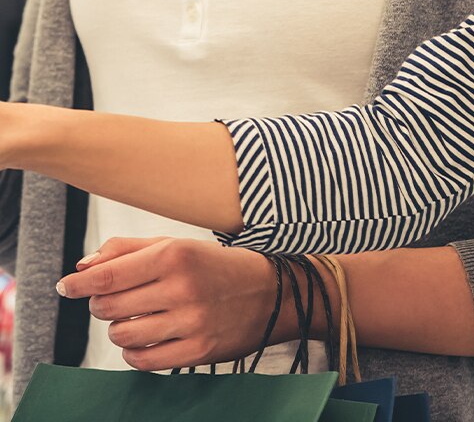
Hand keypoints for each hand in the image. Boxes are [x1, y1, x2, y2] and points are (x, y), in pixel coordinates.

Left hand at [56, 237, 278, 369]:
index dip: (79, 283)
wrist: (274, 292)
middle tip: (119, 297)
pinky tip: (150, 336)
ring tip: (140, 315)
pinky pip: (141, 361)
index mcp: (176, 254)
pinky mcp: (197, 351)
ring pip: (121, 335)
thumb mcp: (179, 245)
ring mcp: (190, 322)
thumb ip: (129, 249)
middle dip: (104, 303)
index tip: (67, 285)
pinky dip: (136, 351)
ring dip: (121, 327)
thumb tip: (83, 266)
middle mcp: (182, 287)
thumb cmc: (218, 266)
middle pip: (108, 306)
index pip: (108, 275)